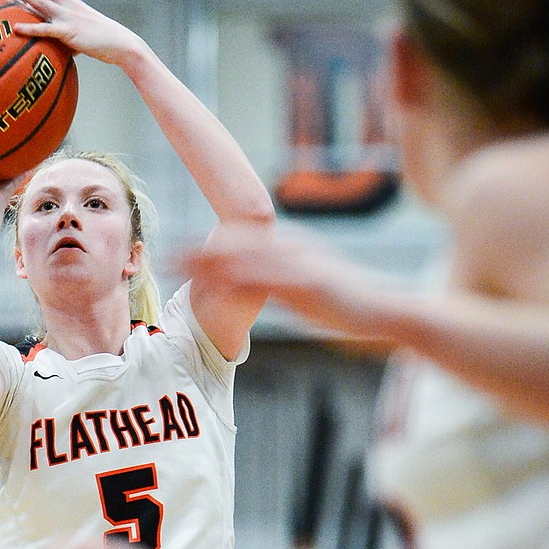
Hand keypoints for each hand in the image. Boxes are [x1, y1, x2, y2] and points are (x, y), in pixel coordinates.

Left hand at [4, 0, 143, 67]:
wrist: (121, 44)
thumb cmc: (104, 42)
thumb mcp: (84, 36)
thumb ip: (70, 39)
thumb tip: (65, 49)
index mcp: (70, 4)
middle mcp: (67, 6)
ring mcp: (67, 17)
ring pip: (40, 1)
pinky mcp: (68, 33)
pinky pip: (45, 30)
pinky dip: (30, 28)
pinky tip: (16, 27)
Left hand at [182, 223, 396, 340]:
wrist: (385, 310)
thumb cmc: (347, 304)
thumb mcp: (307, 288)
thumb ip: (280, 283)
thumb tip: (257, 288)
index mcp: (290, 245)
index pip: (240, 238)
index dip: (207, 244)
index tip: (177, 250)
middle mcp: (292, 246)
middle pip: (234, 241)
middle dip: (198, 248)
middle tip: (164, 255)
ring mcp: (300, 262)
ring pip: (243, 256)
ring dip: (206, 260)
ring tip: (176, 265)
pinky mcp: (308, 283)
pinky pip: (264, 278)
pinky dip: (234, 278)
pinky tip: (210, 283)